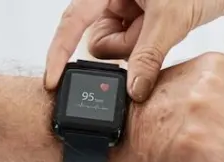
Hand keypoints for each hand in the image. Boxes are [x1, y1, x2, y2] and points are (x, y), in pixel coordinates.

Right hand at [45, 0, 223, 100]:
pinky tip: (167, 31)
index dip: (59, 51)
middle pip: (99, 40)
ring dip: (141, 47)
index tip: (52, 81)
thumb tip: (132, 91)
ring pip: (118, 47)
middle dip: (125, 46)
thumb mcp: (171, 20)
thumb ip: (147, 57)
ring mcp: (125, 7)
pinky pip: (134, 45)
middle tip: (152, 31)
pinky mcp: (140, 19)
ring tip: (166, 27)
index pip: (73, 20)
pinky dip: (149, 47)